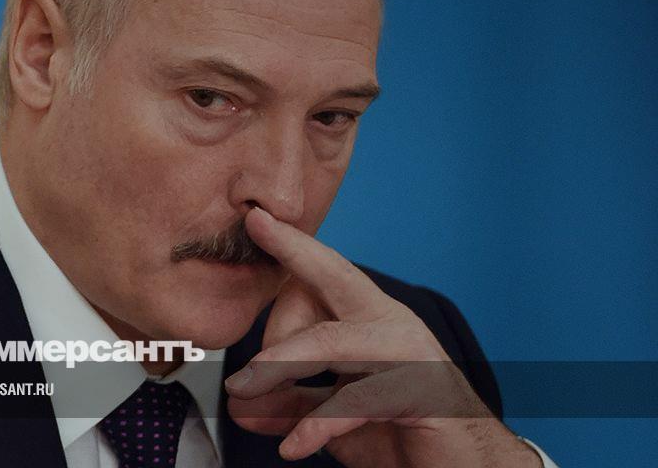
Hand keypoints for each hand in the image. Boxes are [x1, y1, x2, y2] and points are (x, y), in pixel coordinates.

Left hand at [224, 207, 540, 466]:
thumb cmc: (401, 436)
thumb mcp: (332, 415)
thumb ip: (290, 401)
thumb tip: (238, 399)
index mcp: (371, 318)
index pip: (325, 271)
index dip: (291, 245)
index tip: (255, 218)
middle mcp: (393, 323)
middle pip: (331, 280)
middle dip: (286, 276)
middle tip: (239, 347)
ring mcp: (412, 354)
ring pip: (331, 341)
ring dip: (279, 367)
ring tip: (242, 393)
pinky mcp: (424, 393)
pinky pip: (356, 397)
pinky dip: (317, 424)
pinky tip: (293, 445)